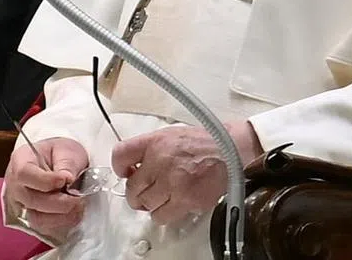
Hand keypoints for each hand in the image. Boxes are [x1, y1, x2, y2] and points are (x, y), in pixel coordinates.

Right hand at [3, 137, 88, 241]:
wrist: (60, 162)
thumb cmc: (60, 153)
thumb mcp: (66, 150)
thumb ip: (66, 163)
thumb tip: (67, 179)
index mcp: (20, 160)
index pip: (24, 174)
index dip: (45, 180)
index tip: (65, 180)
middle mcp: (16, 184)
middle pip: (31, 199)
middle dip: (59, 201)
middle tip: (78, 195)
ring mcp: (21, 204)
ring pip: (37, 218)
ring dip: (62, 215)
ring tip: (78, 203)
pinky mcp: (32, 217)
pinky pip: (45, 227)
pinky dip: (62, 222)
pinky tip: (74, 211)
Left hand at [109, 122, 263, 225]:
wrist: (232, 150)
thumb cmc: (206, 142)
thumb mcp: (173, 134)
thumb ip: (152, 148)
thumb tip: (135, 165)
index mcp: (155, 141)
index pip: (120, 154)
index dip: (119, 167)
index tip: (125, 173)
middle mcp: (160, 161)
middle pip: (131, 187)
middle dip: (136, 193)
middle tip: (145, 192)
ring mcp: (172, 182)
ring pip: (145, 204)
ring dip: (150, 204)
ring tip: (162, 197)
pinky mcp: (184, 199)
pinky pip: (161, 216)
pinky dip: (163, 214)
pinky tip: (172, 204)